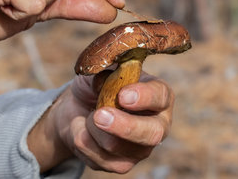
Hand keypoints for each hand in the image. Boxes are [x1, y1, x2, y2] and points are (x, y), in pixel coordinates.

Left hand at [28, 72, 174, 173]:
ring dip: (93, 127)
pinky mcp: (123, 164)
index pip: (160, 96)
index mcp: (158, 94)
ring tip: (90, 114)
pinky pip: (100, 158)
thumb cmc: (96, 86)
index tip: (123, 96)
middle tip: (99, 114)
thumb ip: (102, 72)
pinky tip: (87, 129)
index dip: (144, 97)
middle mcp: (158, 123)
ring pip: (117, 145)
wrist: (78, 109)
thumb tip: (101, 82)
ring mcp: (142, 147)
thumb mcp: (97, 72)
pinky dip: (85, 140)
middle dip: (124, 125)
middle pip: (152, 133)